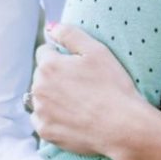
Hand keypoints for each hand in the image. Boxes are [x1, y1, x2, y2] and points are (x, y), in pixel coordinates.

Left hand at [28, 23, 151, 159]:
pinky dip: (52, 118)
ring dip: (52, 97)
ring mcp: (41, 112)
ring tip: (78, 103)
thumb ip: (69, 34)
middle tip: (81, 86)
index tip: (77, 67)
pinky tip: (72, 118)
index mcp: (49, 66)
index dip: (61, 56)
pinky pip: (42, 120)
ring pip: (41, 98)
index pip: (44, 52)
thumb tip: (50, 27)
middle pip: (41, 75)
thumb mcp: (96, 51)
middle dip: (56, 77)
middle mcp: (38, 88)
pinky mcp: (45, 132)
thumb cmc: (113, 86)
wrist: (123, 127)